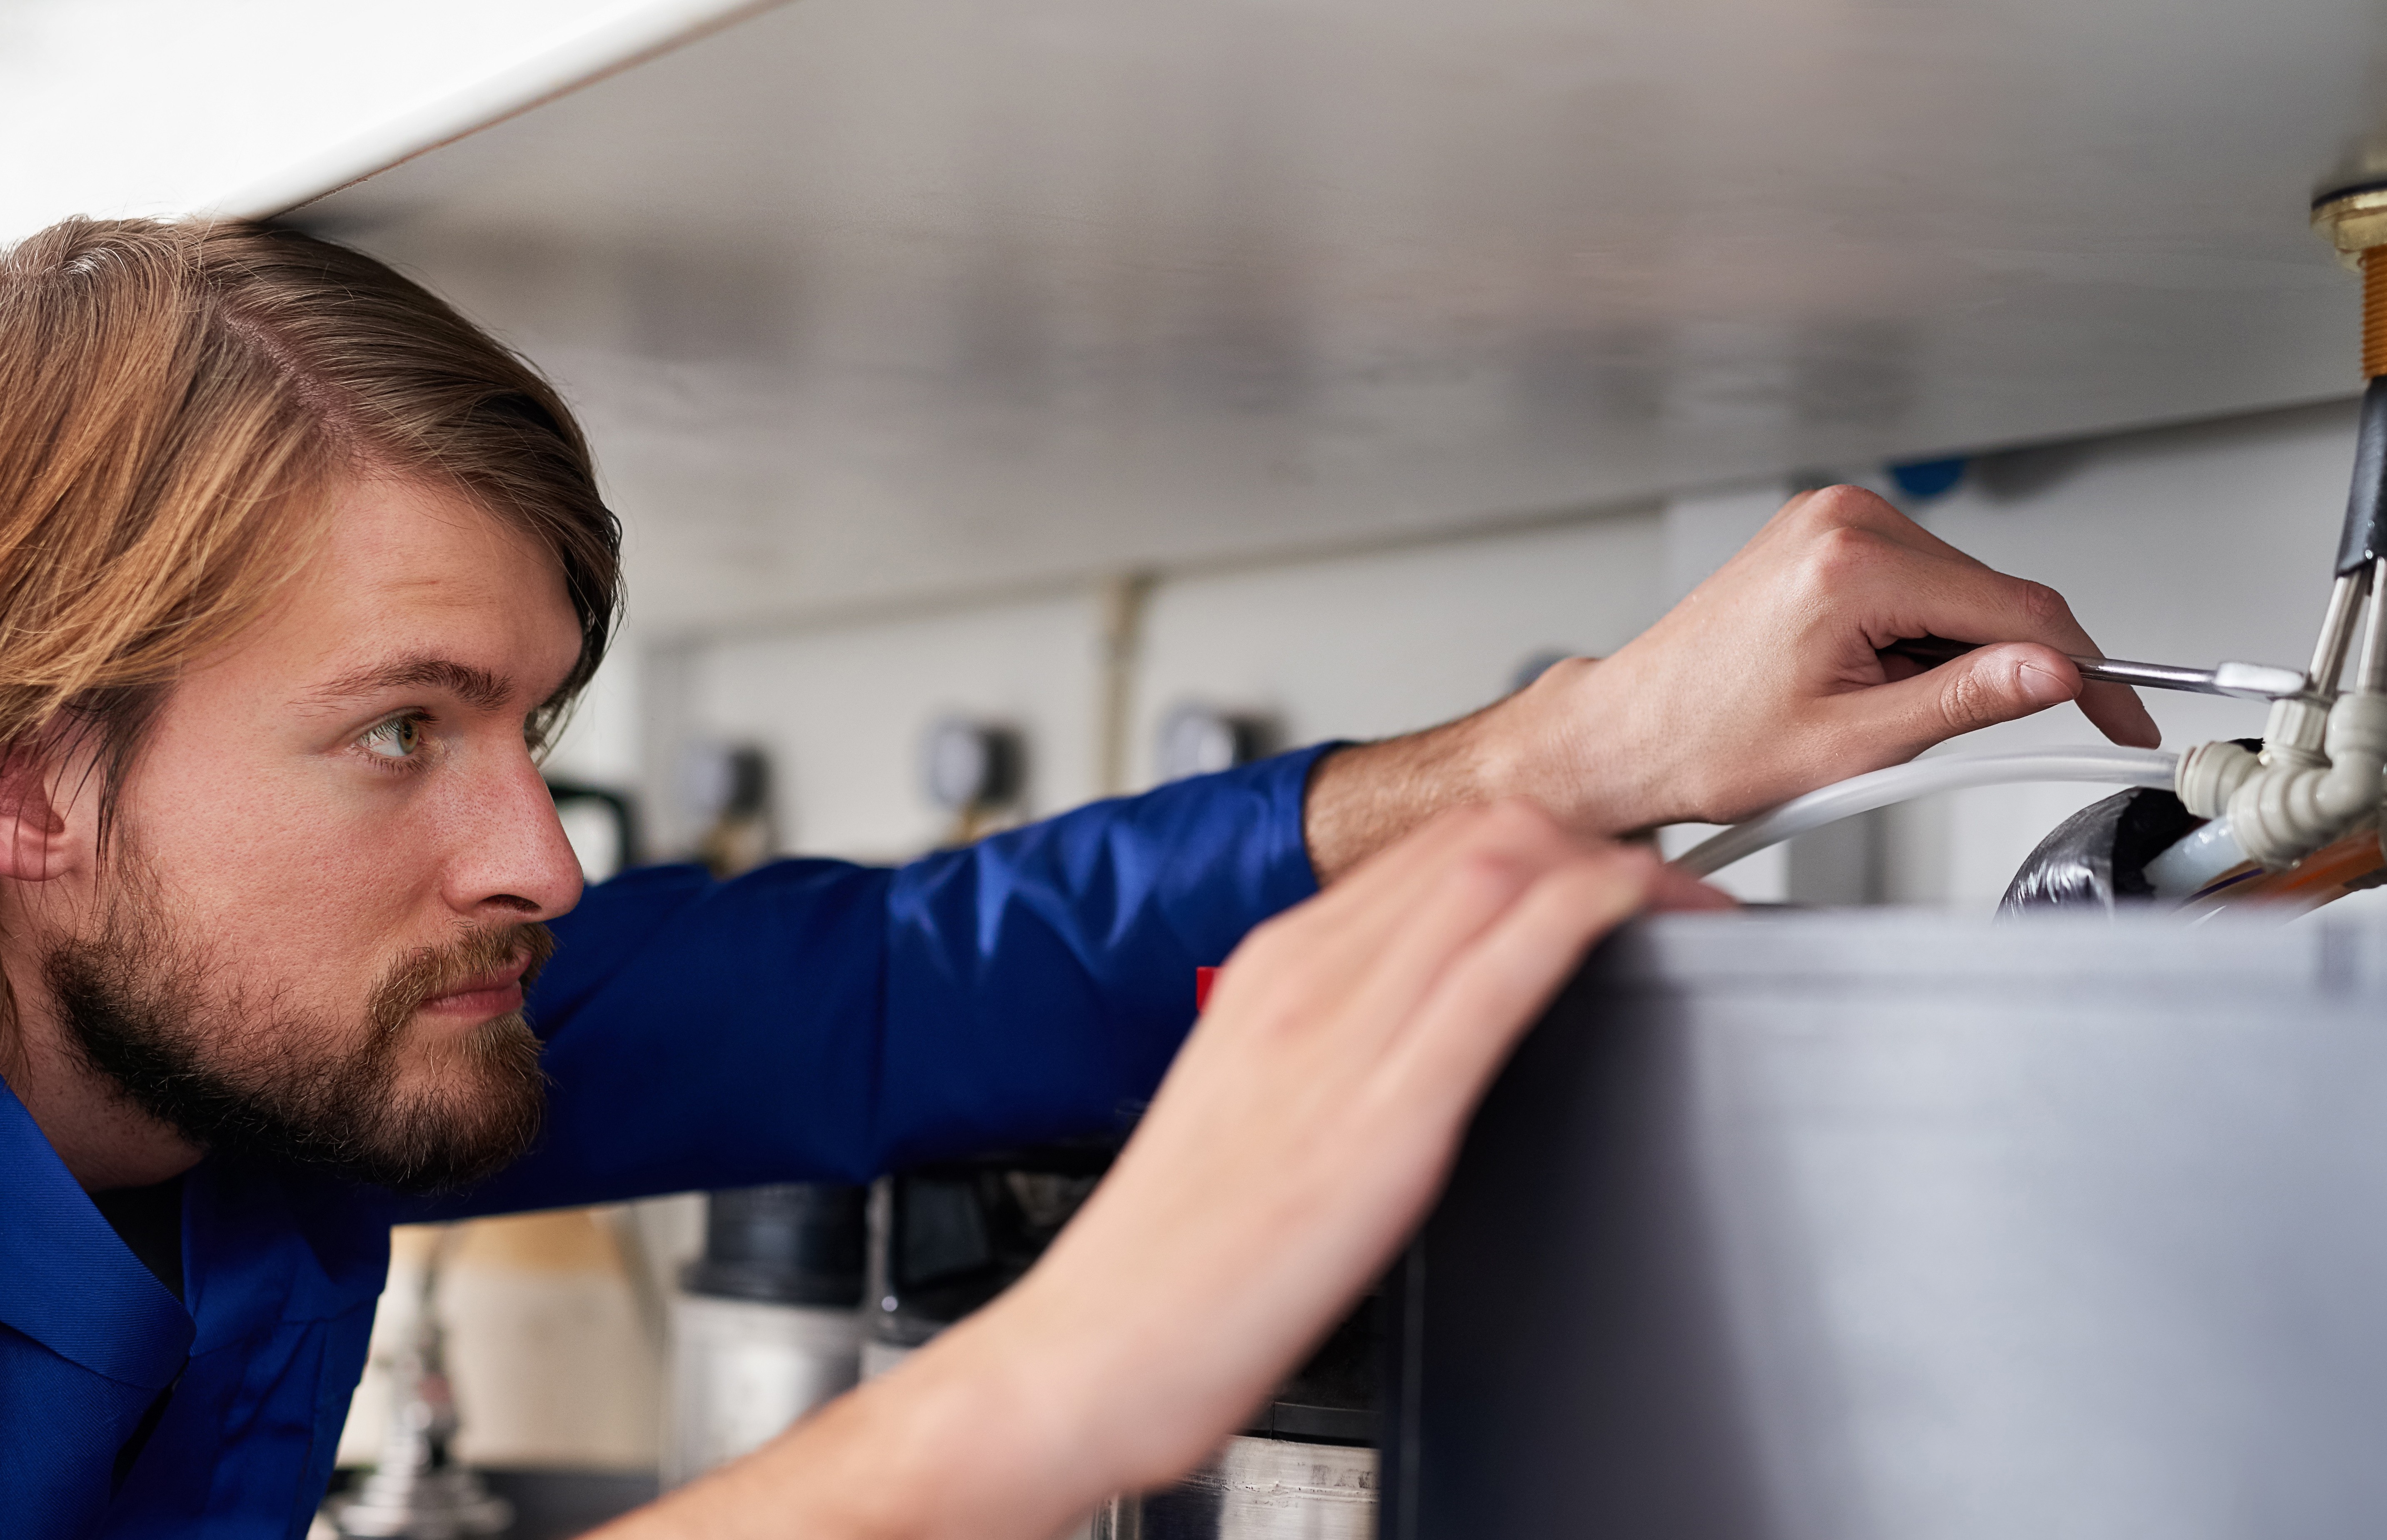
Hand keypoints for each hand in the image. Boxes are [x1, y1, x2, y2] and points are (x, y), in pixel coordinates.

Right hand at [602, 803, 1725, 1539]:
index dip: (1545, 841)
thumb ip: (1333, 1047)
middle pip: (1478, 836)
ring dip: (1614, 866)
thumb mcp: (1253, 1107)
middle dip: (1597, 836)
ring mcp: (1342, 1036)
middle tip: (1674, 887)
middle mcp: (1307, 978)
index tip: (1607, 875)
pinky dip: (1583, 921)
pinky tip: (1634, 918)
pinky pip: (1499, 974)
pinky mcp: (1383, 1116)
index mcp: (1274, 970)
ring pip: (1497, 873)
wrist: (1093, 1349)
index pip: (1433, 847)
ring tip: (1686, 902)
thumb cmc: (1172, 1249)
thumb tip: (1420, 1022)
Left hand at [1306, 485, 2158, 873]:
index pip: (2020, 612)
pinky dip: (1916, 641)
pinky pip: (1915, 587)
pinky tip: (1866, 685)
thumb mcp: (1853, 746)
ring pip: (1958, 595)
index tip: (2125, 714)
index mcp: (1851, 565)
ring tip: (1875, 718)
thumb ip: (1964, 704)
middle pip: (1994, 597)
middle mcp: (1842, 522)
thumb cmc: (1704, 744)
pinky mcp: (1821, 537)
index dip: (2089, 671)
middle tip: (1970, 743)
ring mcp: (1829, 522)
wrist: (1626, 735)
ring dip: (1952, 660)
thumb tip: (2052, 675)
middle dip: (2007, 671)